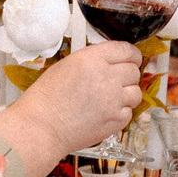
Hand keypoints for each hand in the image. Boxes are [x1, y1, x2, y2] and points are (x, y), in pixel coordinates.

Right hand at [0, 39, 142, 158]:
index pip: (126, 50)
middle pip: (134, 71)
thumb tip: (111, 62)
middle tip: (116, 81)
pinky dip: (121, 112)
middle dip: (127, 75)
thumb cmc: (46, 98)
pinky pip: (129, 112)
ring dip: (127, 94)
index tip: (131, 59)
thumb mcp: (66, 65)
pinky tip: (106, 112)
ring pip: (136, 92)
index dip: (131, 55)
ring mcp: (114, 100)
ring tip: (111, 98)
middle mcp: (107, 77)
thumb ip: (93, 60)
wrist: (41, 126)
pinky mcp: (116, 120)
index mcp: (92, 59)